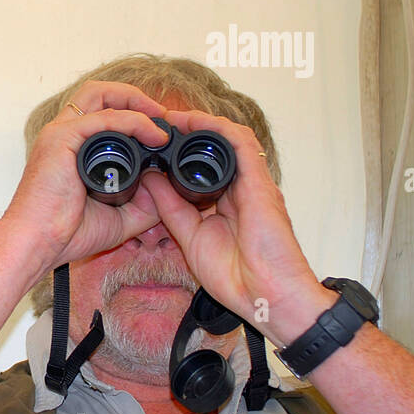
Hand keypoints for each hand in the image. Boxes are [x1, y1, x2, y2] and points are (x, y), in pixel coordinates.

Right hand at [1, 81, 169, 276]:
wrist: (38, 244)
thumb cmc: (65, 234)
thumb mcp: (118, 217)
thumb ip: (143, 203)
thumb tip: (169, 189)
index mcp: (71, 147)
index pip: (101, 112)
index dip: (133, 113)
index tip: (161, 132)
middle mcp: (63, 134)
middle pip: (99, 94)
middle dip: (136, 97)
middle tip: (164, 117)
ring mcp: (60, 133)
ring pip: (100, 94)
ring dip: (136, 100)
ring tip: (161, 119)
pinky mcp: (62, 138)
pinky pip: (104, 118)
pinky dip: (134, 120)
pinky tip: (153, 134)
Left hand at [140, 109, 331, 344]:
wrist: (263, 295)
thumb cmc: (235, 276)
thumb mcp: (189, 236)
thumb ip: (170, 207)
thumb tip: (149, 179)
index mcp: (224, 201)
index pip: (201, 166)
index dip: (178, 151)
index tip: (151, 143)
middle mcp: (240, 188)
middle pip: (215, 149)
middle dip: (187, 132)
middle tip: (158, 123)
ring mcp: (252, 183)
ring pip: (228, 139)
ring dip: (201, 124)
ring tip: (172, 117)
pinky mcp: (260, 183)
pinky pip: (241, 144)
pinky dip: (218, 129)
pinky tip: (195, 122)